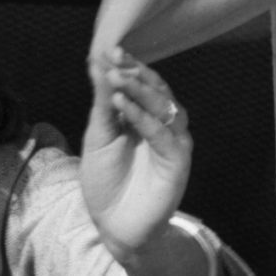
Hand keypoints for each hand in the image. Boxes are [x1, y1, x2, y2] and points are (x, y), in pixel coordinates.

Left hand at [79, 46, 192, 257]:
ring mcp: (172, 142)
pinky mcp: (178, 161)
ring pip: (165, 108)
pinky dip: (144, 119)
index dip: (128, 66)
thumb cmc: (106, 182)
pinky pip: (164, 135)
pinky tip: (124, 108)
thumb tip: (98, 63)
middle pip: (157, 91)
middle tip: (116, 59)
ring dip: (141, 92)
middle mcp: (162, 125)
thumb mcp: (98, 137)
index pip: (141, 84)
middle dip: (136, 73)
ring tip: (117, 80)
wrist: (114, 225)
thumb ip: (102, 103)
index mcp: (143, 117)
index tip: (110, 50)